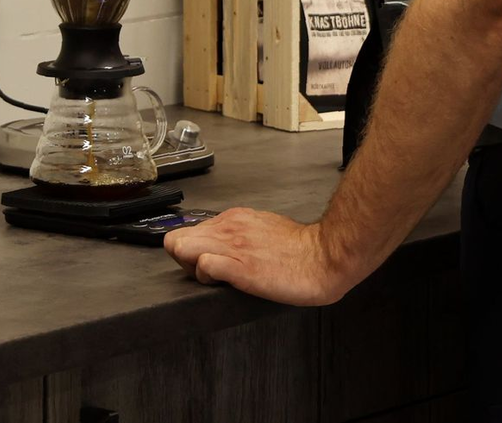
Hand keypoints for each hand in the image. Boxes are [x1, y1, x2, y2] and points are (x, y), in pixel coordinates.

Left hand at [163, 207, 351, 306]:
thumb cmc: (300, 249)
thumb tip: (226, 245)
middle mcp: (228, 227)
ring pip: (182, 248)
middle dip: (183, 260)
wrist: (324, 257)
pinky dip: (205, 276)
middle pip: (176, 240)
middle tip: (206, 275)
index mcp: (233, 218)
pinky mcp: (240, 266)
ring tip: (215, 279)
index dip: (190, 252)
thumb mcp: (263, 228)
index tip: (204, 264)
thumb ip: (241, 233)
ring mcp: (232, 245)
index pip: (189, 231)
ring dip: (191, 268)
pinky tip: (222, 282)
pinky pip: (203, 265)